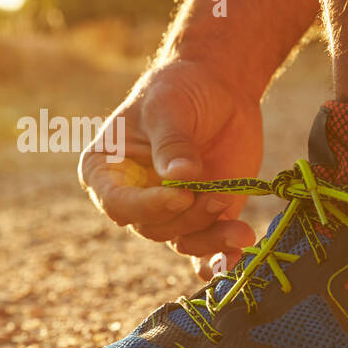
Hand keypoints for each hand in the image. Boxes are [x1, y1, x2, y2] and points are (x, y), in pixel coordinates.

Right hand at [79, 57, 261, 262]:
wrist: (219, 88)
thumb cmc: (180, 88)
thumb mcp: (169, 105)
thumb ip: (172, 141)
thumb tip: (181, 177)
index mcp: (106, 170)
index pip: (117, 203)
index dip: (147, 206)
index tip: (181, 194)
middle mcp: (133, 197)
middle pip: (153, 226)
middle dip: (187, 216)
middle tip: (219, 196)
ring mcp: (168, 210)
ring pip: (182, 240)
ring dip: (210, 237)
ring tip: (240, 228)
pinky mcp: (201, 218)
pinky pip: (204, 250)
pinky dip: (219, 259)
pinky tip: (237, 257)